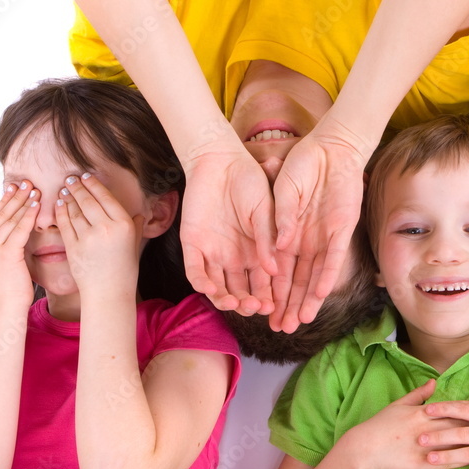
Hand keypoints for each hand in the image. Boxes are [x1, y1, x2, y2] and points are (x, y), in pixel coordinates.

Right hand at [0, 182, 40, 307]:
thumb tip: (17, 227)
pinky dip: (29, 216)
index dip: (5, 201)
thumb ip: (4, 244)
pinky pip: (19, 230)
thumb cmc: (10, 287)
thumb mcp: (1, 262)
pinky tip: (37, 205)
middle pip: (0, 215)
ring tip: (35, 189)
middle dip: (15, 197)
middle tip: (27, 182)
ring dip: (24, 203)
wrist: (7, 308)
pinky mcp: (5, 254)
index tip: (15, 187)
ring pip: (10, 220)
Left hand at [55, 174, 142, 296]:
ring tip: (64, 189)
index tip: (86, 176)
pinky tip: (59, 204)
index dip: (94, 184)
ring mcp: (88, 237)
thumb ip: (136, 226)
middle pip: (88, 200)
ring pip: (74, 210)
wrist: (108, 292)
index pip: (106, 197)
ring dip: (68, 197)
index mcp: (124, 224)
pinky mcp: (73, 247)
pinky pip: (65, 224)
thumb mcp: (134, 244)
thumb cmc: (124, 269)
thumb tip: (140, 214)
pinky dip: (61, 212)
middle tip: (71, 178)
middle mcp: (106, 228)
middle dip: (78, 187)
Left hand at [181, 150, 277, 314]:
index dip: (267, 298)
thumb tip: (274, 271)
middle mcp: (235, 257)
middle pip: (240, 291)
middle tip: (254, 307)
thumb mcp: (266, 211)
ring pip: (218, 286)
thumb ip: (268, 240)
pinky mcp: (193, 245)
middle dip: (248, 303)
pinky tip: (211, 289)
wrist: (221, 161)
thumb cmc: (250, 182)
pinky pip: (195, 270)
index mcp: (257, 252)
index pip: (262, 284)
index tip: (273, 306)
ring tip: (234, 303)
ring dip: (225, 299)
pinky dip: (202, 282)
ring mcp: (213, 253)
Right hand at [272, 123, 366, 331]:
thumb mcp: (283, 192)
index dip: (272, 291)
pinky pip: (335, 257)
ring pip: (316, 275)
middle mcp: (307, 240)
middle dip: (289, 304)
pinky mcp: (342, 229)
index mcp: (289, 234)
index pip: (280, 270)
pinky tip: (320, 294)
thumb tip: (276, 249)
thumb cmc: (302, 166)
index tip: (263, 312)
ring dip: (308, 297)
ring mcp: (325, 236)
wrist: (329, 148)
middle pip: (298, 280)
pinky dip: (327, 275)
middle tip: (281, 329)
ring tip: (299, 320)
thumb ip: (280, 220)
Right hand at [348, 379, 468, 468]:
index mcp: (422, 413)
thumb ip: (418, 394)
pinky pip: (445, 463)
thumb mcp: (399, 404)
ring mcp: (425, 447)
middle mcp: (426, 428)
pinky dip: (460, 461)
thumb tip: (434, 382)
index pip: (451, 409)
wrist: (365, 447)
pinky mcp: (422, 464)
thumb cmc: (381, 424)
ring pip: (454, 444)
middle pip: (457, 425)